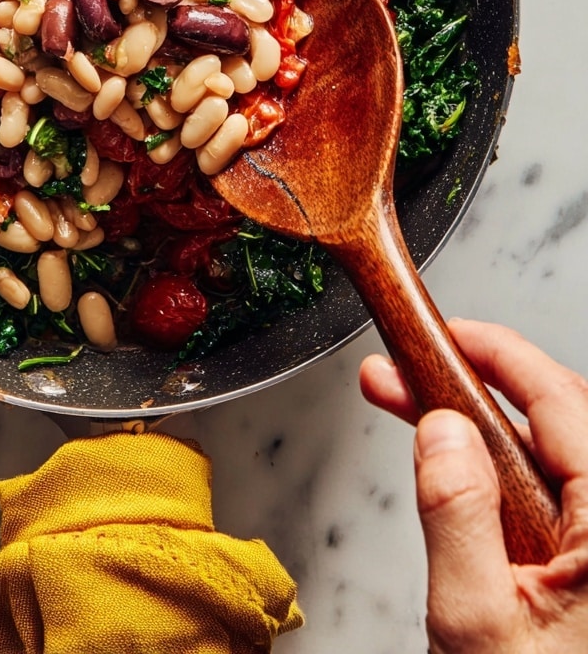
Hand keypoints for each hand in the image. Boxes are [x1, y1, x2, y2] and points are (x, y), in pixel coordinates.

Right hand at [360, 318, 587, 652]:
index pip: (559, 401)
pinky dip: (498, 475)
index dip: (494, 352)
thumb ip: (455, 511)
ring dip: (477, 431)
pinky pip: (554, 500)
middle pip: (556, 421)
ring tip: (407, 412)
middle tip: (393, 377)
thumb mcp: (477, 622)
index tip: (438, 329)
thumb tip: (439, 426)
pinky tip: (455, 470)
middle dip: (466, 390)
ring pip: (552, 459)